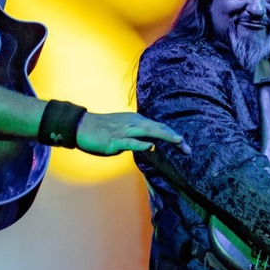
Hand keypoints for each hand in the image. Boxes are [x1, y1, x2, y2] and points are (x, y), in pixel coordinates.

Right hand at [75, 112, 191, 156]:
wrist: (82, 126)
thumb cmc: (102, 130)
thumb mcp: (123, 129)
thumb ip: (137, 135)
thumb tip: (148, 144)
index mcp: (136, 120)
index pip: (158, 127)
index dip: (172, 135)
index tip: (184, 145)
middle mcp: (133, 123)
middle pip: (157, 128)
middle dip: (174, 138)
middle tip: (187, 149)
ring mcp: (124, 131)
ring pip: (148, 132)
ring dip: (164, 136)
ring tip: (178, 141)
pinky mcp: (114, 140)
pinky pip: (130, 141)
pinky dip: (141, 144)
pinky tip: (151, 147)